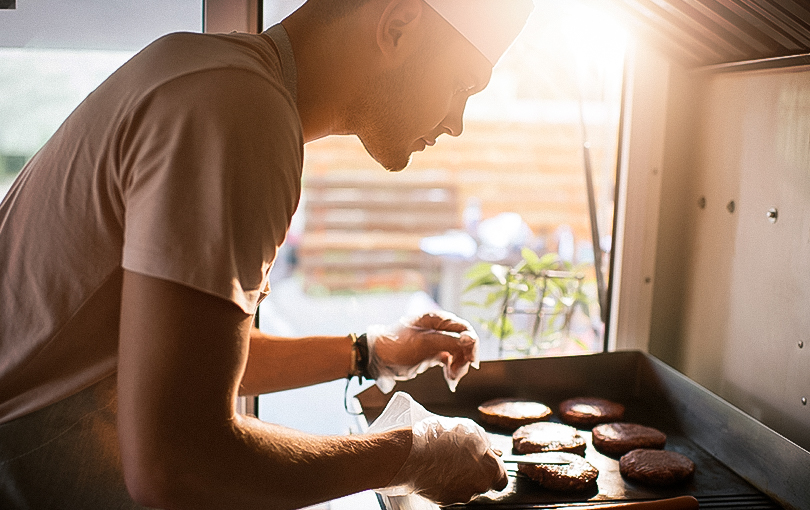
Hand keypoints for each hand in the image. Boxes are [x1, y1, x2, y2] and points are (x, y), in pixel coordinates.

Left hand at [366, 310, 478, 392]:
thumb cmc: (397, 346)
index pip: (464, 329)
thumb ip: (449, 341)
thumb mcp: (424, 344)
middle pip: (463, 342)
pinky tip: (450, 380)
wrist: (377, 358)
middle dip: (464, 359)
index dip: (471, 345)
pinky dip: (451, 370)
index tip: (471, 362)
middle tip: (458, 374)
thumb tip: (471, 339)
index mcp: (437, 319)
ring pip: (458, 353)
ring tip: (452, 380)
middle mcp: (438, 328)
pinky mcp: (432, 353)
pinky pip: (449, 360)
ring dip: (458, 367)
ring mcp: (436, 341)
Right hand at [387, 416, 507, 504]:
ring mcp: (461, 495)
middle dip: (475, 472)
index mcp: (490, 469)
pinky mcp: (443, 501)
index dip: (493, 469)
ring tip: (444, 460)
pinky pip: (449, 491)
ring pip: (465, 487)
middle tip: (461, 457)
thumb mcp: (469, 429)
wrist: (410, 454)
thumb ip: (485, 443)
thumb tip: (491, 450)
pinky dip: (444, 483)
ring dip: (458, 477)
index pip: (502, 478)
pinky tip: (435, 469)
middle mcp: (478, 486)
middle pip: (483, 483)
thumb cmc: (440, 438)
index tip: (484, 461)